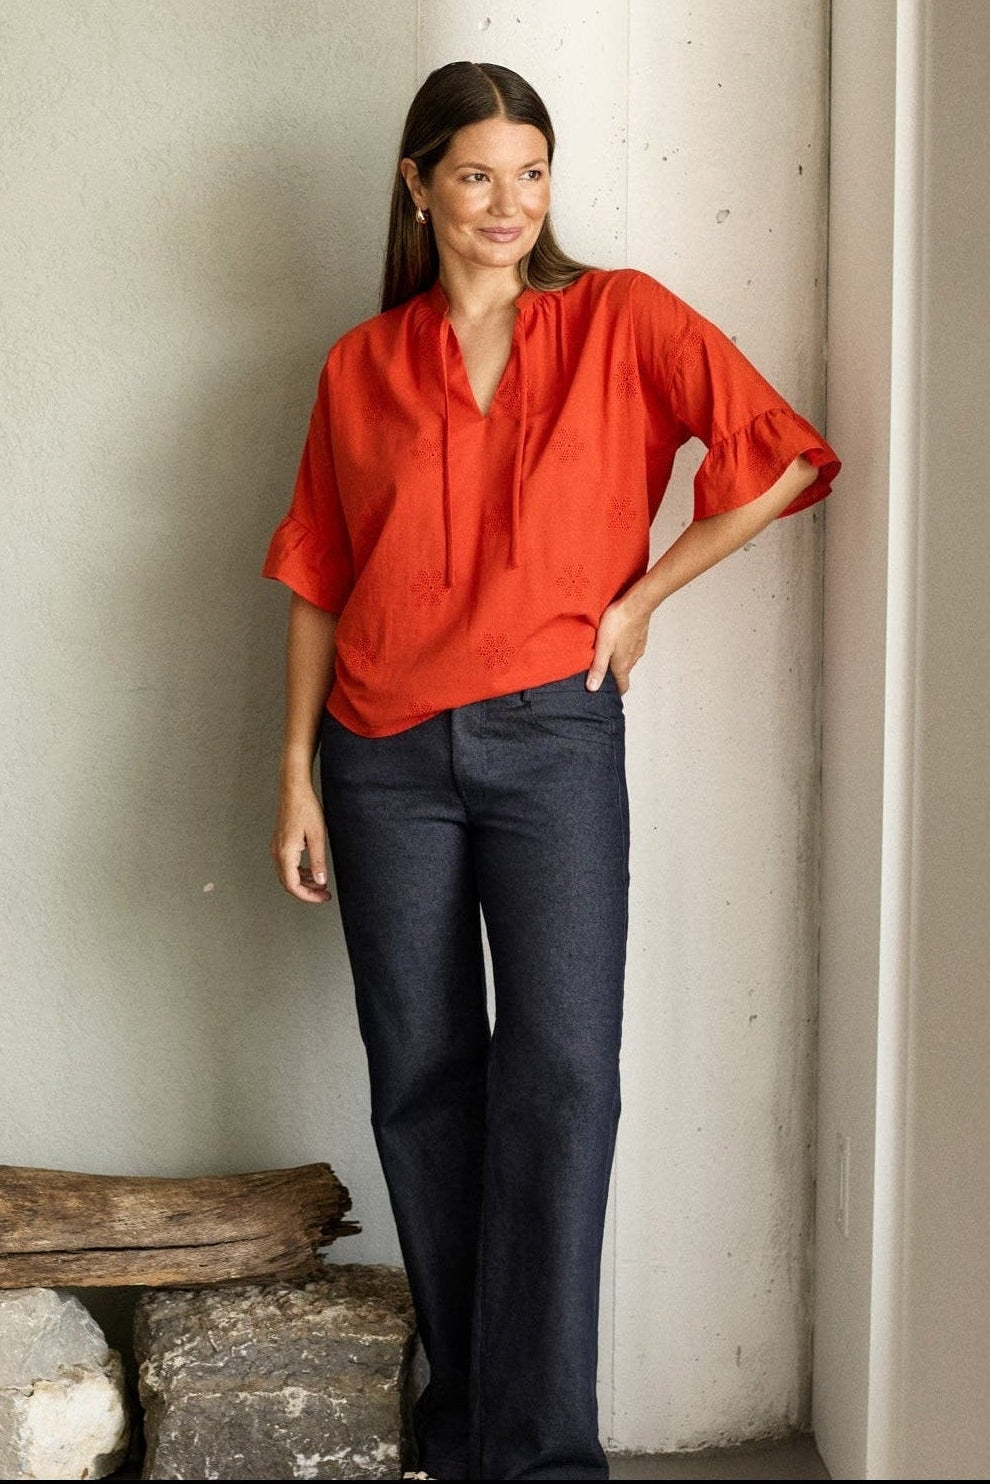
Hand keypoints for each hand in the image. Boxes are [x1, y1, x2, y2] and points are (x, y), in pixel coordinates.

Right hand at [270, 781, 332, 902]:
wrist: (294, 789)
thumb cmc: (305, 808)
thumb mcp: (318, 836)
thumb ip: (318, 861)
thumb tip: (320, 881)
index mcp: (286, 853)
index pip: (293, 886)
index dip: (308, 896)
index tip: (322, 897)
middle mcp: (277, 852)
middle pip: (288, 883)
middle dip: (307, 891)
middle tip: (323, 894)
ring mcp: (277, 847)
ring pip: (287, 875)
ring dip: (303, 882)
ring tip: (320, 883)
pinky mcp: (280, 843)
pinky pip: (287, 864)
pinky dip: (299, 871)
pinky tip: (312, 869)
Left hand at [587, 589, 651, 694]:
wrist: (637, 603)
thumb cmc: (618, 623)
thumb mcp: (603, 646)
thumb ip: (598, 667)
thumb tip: (592, 688)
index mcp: (623, 665)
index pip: (623, 687)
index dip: (616, 692)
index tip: (608, 694)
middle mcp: (633, 659)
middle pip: (624, 674)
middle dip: (614, 677)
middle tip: (601, 674)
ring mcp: (638, 648)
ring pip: (628, 661)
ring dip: (618, 662)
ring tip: (605, 656)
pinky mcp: (640, 637)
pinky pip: (631, 649)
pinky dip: (623, 650)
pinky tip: (616, 641)